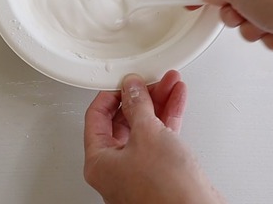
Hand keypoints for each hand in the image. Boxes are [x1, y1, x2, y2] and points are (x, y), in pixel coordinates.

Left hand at [83, 71, 223, 203]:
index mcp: (99, 162)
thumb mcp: (147, 133)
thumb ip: (138, 105)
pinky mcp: (160, 172)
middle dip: (141, 97)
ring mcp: (138, 171)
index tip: (126, 81)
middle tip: (150, 80)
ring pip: (144, 127)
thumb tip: (132, 88)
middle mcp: (116, 169)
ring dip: (157, 103)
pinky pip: (160, 138)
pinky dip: (168, 117)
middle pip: (123, 120)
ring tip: (169, 83)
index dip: (112, 94)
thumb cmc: (165, 192)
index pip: (96, 117)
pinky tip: (176, 100)